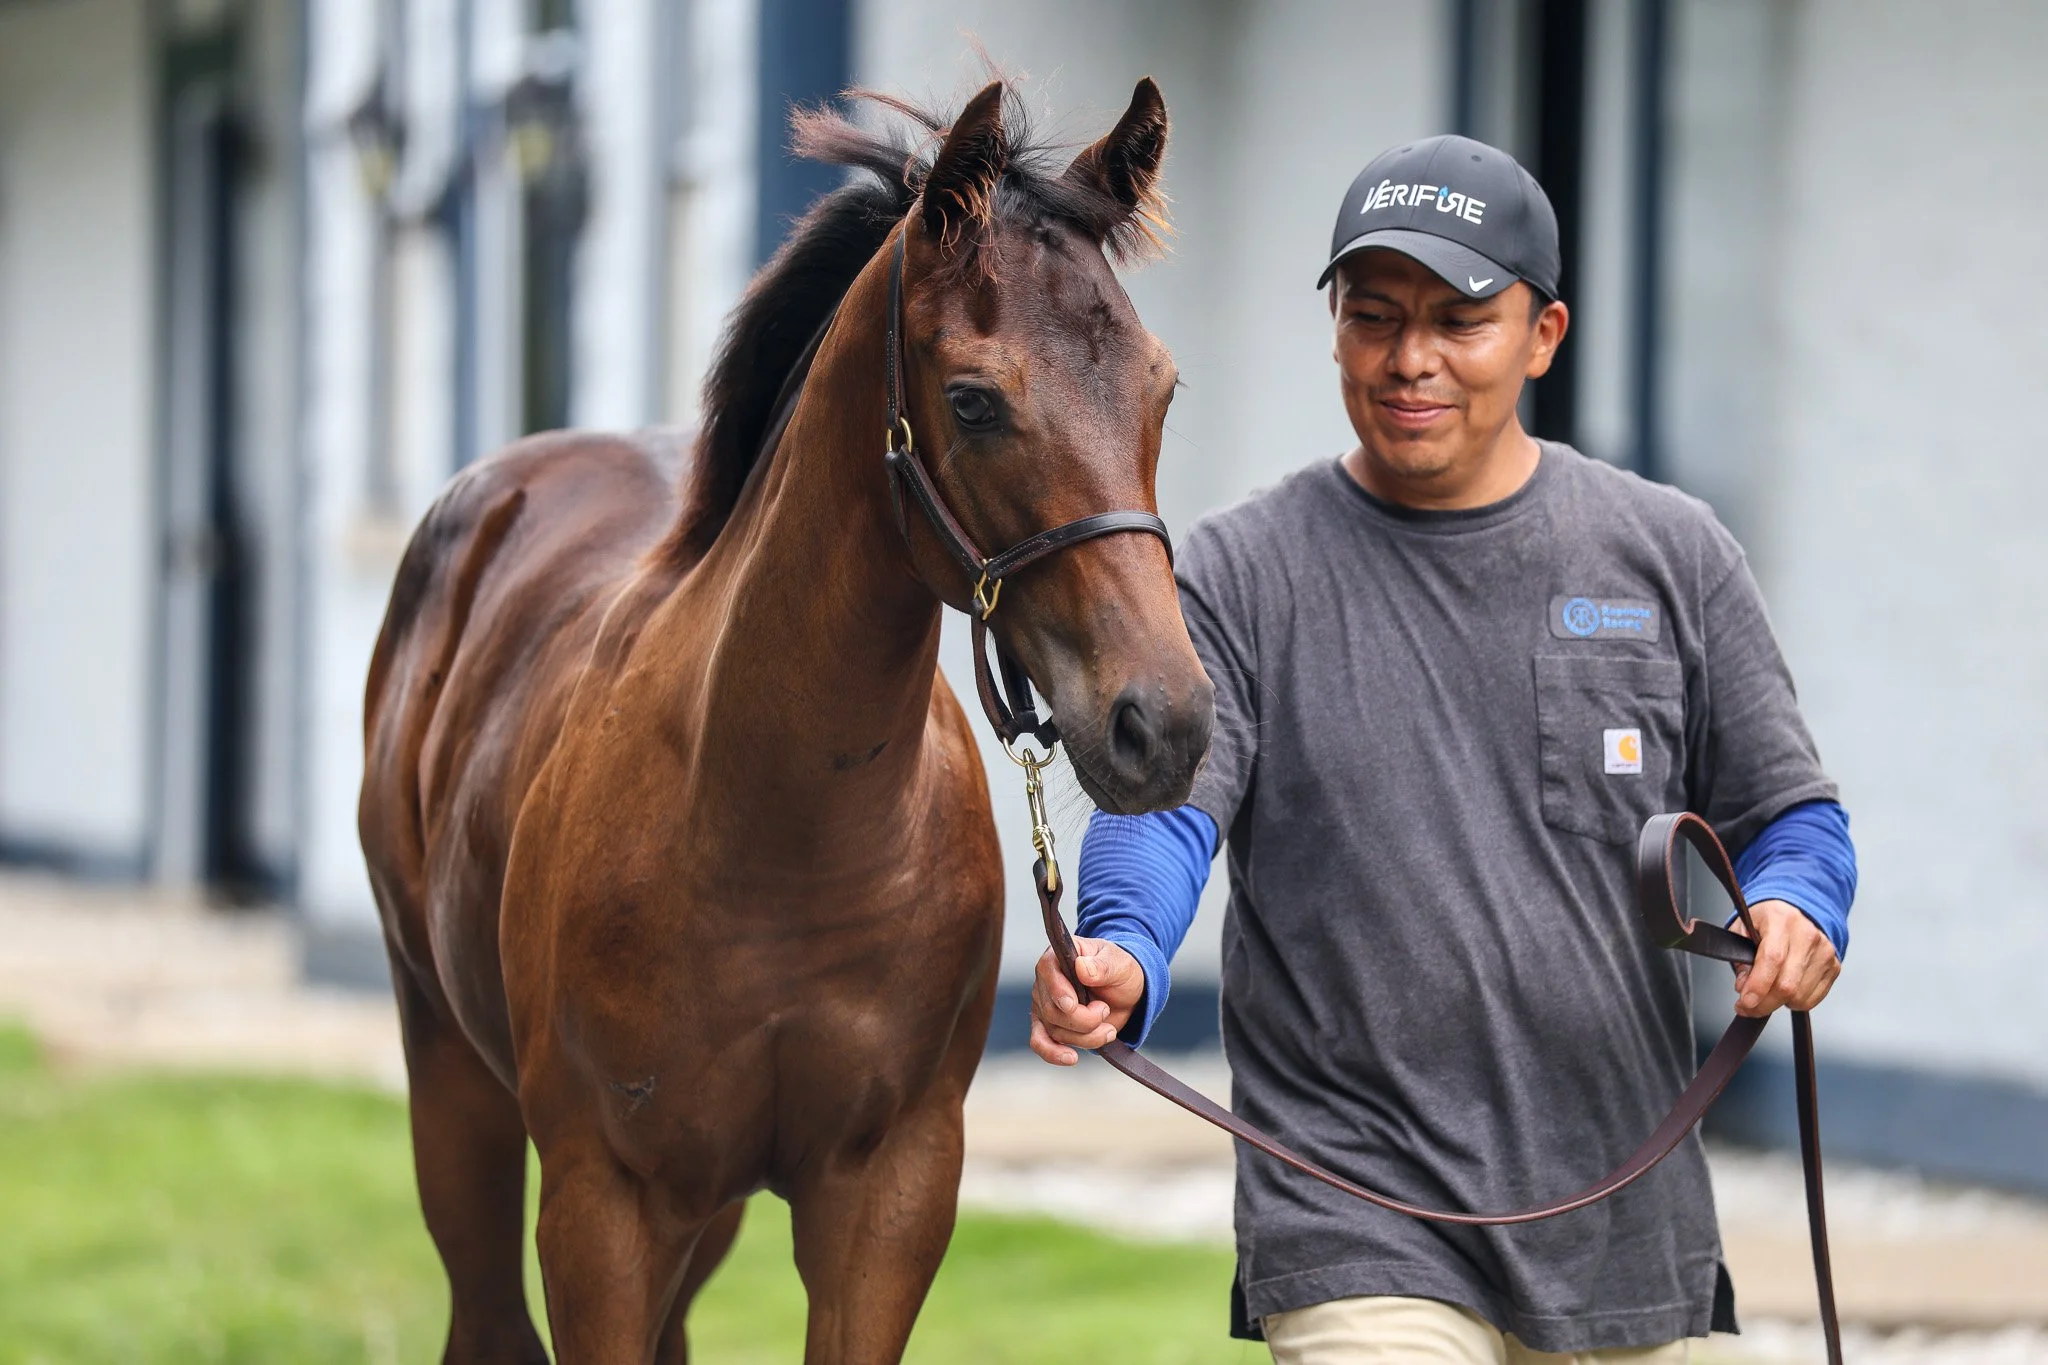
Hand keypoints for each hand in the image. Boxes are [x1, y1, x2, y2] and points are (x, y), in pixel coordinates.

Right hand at [1027, 937, 1145, 1065]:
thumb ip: (1103, 966)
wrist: (1124, 992)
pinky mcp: (1049, 1026)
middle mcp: (1046, 981)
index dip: (1058, 990)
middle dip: (1084, 1019)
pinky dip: (1053, 1053)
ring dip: (1087, 1036)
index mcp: (1059, 957)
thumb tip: (1082, 968)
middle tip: (1105, 1010)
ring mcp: (1045, 1005)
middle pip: (1052, 1009)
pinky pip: (1041, 1042)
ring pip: (1055, 1031)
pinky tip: (1070, 1058)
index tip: (1072, 1004)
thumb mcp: (1119, 963)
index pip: (1047, 970)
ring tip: (1108, 1029)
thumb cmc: (1119, 971)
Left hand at [1730, 900, 1839, 1015]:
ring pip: (1800, 996)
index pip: (1772, 959)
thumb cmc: (1767, 919)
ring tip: (1766, 992)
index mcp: (1781, 920)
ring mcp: (1824, 952)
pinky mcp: (1834, 966)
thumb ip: (1740, 957)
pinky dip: (1795, 1002)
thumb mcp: (1742, 928)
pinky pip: (1813, 998)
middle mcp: (1807, 935)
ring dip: (1778, 1003)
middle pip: (1788, 984)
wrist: (1798, 908)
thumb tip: (1745, 987)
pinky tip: (1784, 990)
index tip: (1744, 1002)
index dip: (1758, 986)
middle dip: (1763, 1004)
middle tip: (1747, 1007)